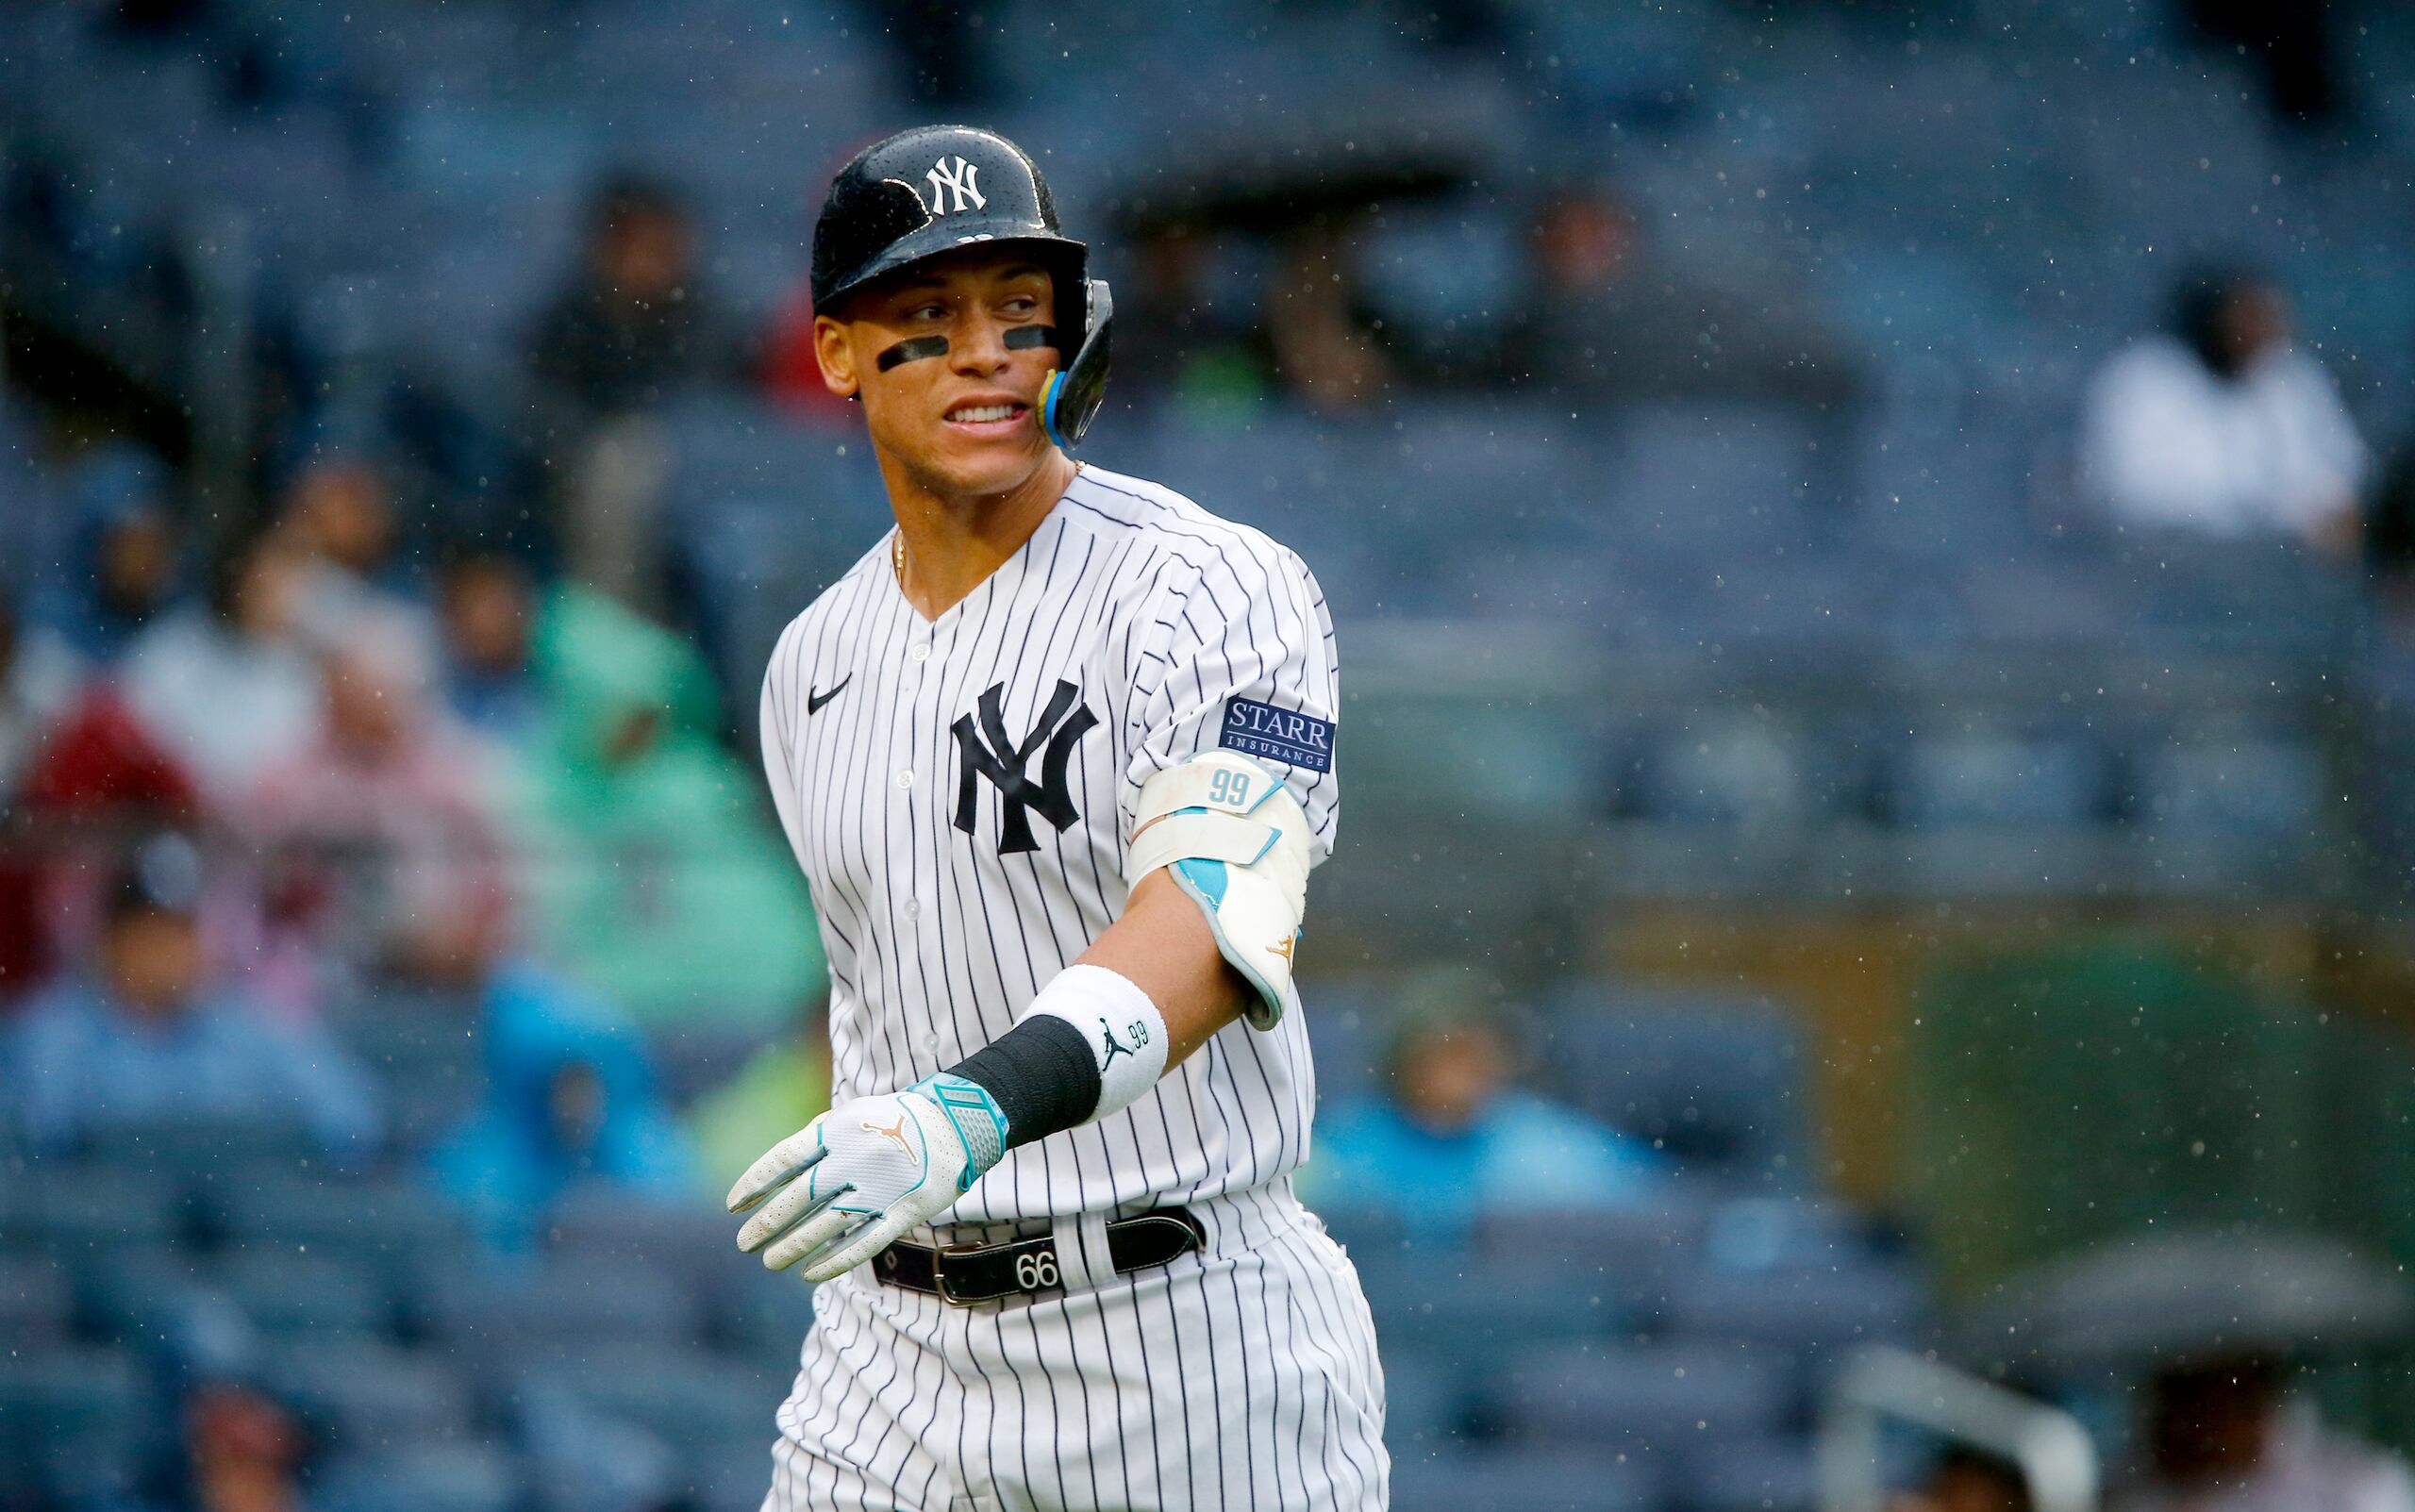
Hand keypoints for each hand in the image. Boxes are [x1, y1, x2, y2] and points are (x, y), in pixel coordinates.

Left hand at [727, 1074, 1008, 1281]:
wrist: (955, 1125)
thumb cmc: (891, 1121)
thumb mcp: (850, 1115)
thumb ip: (815, 1139)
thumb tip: (773, 1177)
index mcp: (837, 1130)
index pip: (783, 1161)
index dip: (755, 1185)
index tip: (734, 1206)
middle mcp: (855, 1158)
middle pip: (799, 1198)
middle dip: (767, 1223)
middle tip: (744, 1243)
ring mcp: (881, 1187)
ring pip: (826, 1226)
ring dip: (793, 1247)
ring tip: (770, 1261)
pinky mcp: (904, 1211)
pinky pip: (864, 1242)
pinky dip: (834, 1261)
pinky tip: (811, 1273)